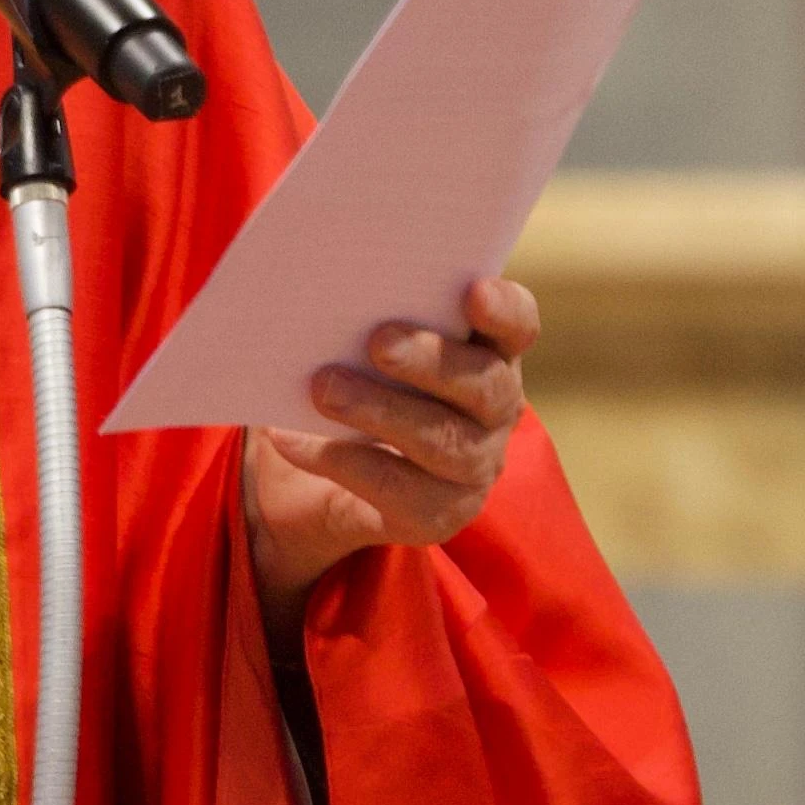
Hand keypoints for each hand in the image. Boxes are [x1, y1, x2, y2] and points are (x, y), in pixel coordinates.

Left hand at [241, 276, 541, 650]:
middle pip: (485, 385)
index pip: (516, 326)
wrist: (316, 483)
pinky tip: (287, 438)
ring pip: (444, 442)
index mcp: (488, 352)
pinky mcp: (438, 514)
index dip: (502, 309)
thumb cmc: (350, 380)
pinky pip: (394, 488)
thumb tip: (314, 291)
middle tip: (378, 340)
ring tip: (324, 389)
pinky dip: (336, 459)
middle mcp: (495, 410)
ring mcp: (474, 466)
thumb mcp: (358, 343)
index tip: (471, 291)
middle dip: (431, 361)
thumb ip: (361, 317)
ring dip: (381, 412)